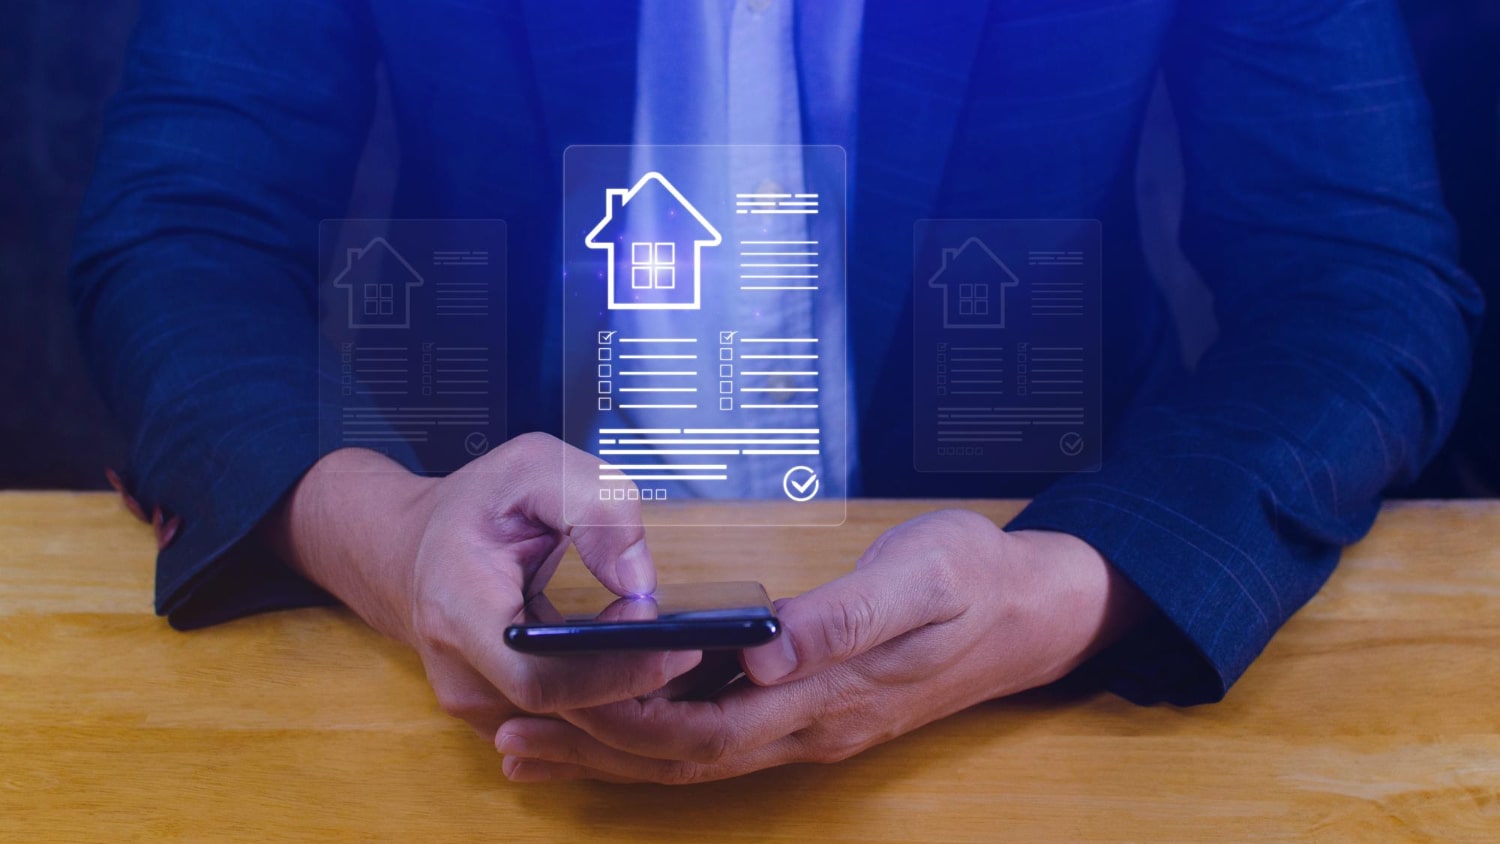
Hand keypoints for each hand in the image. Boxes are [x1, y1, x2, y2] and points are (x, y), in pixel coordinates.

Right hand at [262, 435, 701, 738]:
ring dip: (628, 698)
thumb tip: (639, 580)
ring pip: (567, 724)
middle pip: (564, 712)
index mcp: (459, 607)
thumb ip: (596, 506)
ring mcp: (473, 700)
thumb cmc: (475, 505)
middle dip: (637, 685)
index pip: (542, 678)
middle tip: (695, 648)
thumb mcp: (536, 466)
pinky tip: (643, 668)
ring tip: (678, 656)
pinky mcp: (492, 711)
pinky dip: (607, 699)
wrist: (408, 546)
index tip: (675, 646)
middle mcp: (460, 670)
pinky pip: (561, 721)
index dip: (615, 674)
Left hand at [494, 509, 1145, 782]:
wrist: (1032, 608)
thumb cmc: (975, 579)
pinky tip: (625, 718)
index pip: (706, 730)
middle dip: (596, 750)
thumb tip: (765, 651)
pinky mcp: (814, 707)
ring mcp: (812, 724)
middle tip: (511, 735)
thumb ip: (844, 618)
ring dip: (617, 752)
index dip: (627, 723)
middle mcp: (811, 726)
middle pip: (685, 756)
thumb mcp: (922, 578)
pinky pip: (721, 734)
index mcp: (828, 697)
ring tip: (538, 742)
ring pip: (697, 754)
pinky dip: (661, 733)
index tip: (556, 704)